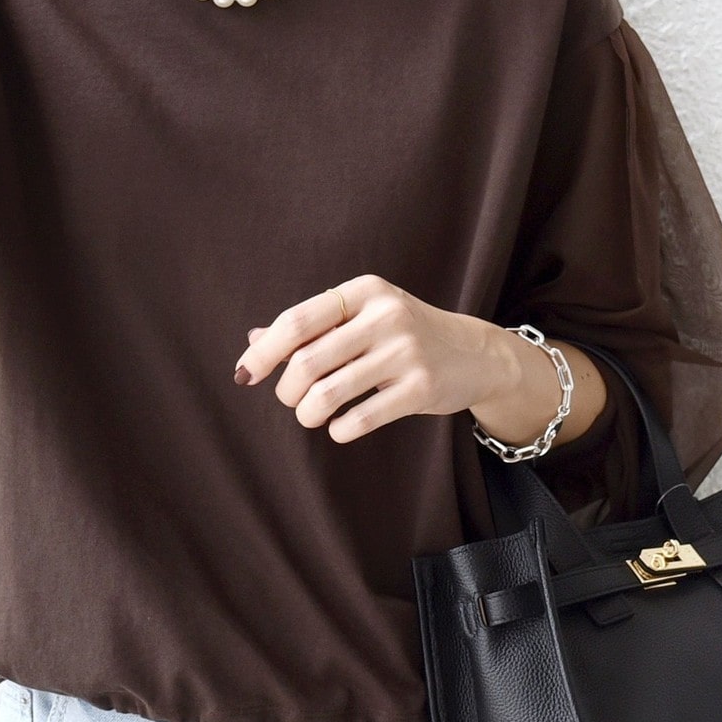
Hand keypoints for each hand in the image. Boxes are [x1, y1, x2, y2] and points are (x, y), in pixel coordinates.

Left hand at [234, 274, 509, 444]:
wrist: (476, 354)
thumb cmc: (404, 334)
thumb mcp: (362, 317)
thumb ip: (311, 327)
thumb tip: (252, 340)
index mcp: (364, 292)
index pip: (297, 321)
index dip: (264, 352)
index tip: (245, 375)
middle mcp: (385, 316)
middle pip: (306, 361)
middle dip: (286, 389)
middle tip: (289, 399)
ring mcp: (406, 352)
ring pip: (328, 393)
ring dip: (307, 413)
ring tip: (310, 415)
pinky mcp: (421, 388)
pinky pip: (361, 418)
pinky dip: (339, 430)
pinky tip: (339, 427)